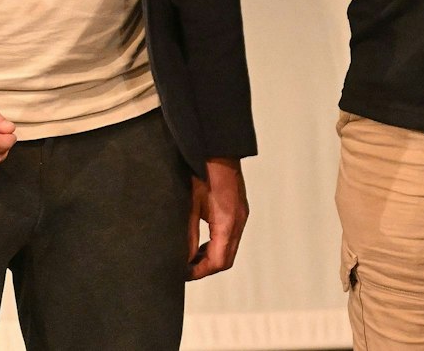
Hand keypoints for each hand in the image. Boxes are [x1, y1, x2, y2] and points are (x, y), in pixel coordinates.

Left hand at [187, 157, 247, 279]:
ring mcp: (241, 215)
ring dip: (211, 257)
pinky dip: (217, 245)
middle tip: (185, 269)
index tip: (183, 274)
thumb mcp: (190, 206)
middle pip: (225, 259)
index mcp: (227, 222)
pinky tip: (203, 242)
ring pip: (229, 249)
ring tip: (191, 258)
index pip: (218, 261)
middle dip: (205, 268)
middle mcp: (238, 221)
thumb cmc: (201, 172)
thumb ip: (188, 235)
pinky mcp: (238, 210)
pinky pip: (231, 236)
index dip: (199, 272)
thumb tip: (183, 258)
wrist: (217, 149)